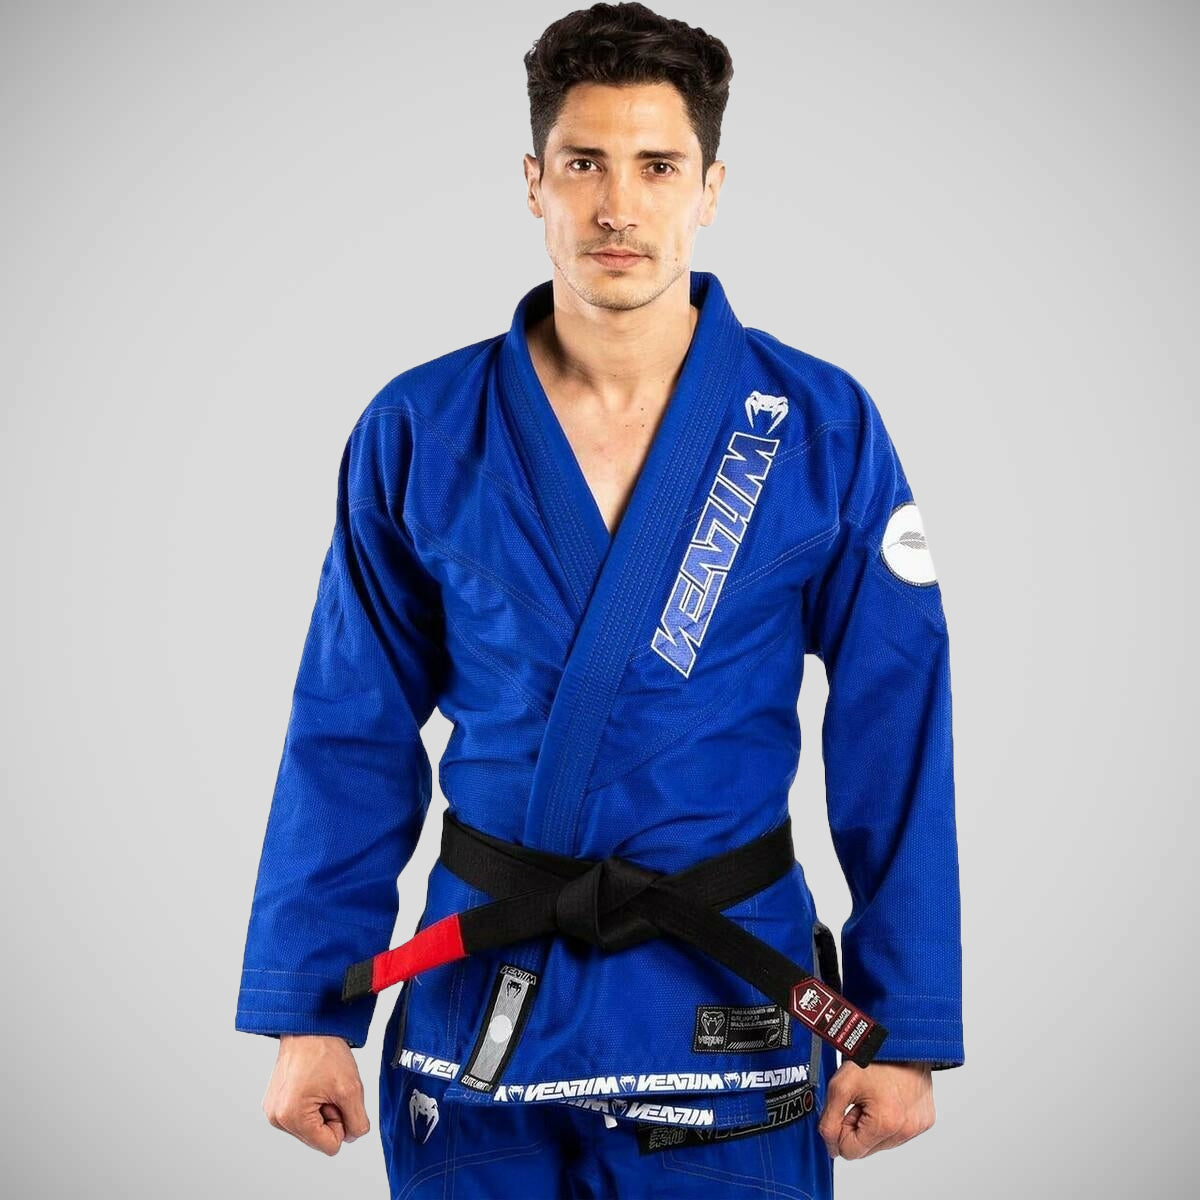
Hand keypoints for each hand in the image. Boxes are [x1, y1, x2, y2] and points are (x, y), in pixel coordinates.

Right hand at [261, 1034, 370, 1155]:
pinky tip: (313, 1082)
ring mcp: (274, 1110)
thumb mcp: (352, 1089)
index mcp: (291, 1118)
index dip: (342, 1122)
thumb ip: (357, 1122)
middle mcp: (277, 1118)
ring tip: (320, 1083)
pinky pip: (303, 1115)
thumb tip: (352, 1136)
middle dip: (331, 1114)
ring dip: (323, 1107)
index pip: (330, 1146)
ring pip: (312, 1127)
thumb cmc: (325, 1050)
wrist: (309, 1025)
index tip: (336, 1097)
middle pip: (319, 1137)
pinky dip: (313, 1102)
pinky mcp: (276, 1102)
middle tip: (329, 1087)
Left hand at [818, 1060, 934, 1159]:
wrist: (899, 1041)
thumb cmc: (873, 1058)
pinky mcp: (925, 1121)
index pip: (850, 1152)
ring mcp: (918, 1126)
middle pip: (867, 1149)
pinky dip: (888, 1120)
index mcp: (886, 1124)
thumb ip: (829, 1122)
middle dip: (857, 1127)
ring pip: (882, 1143)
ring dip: (872, 1124)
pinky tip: (887, 1099)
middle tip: (861, 1100)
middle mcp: (906, 1130)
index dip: (841, 1130)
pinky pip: (898, 1133)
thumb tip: (831, 1148)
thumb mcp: (840, 1087)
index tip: (847, 1109)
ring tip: (875, 1097)